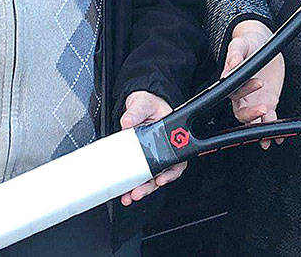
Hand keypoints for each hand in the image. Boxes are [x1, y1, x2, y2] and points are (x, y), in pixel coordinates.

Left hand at [119, 91, 185, 205]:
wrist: (138, 104)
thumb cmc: (148, 103)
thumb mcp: (143, 103)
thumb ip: (136, 111)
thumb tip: (128, 121)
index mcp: (170, 137)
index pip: (176, 160)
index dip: (170, 173)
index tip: (160, 179)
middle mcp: (162, 149)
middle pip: (162, 173)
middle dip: (150, 186)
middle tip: (138, 193)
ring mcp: (151, 155)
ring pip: (150, 178)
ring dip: (141, 189)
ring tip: (130, 196)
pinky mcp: (139, 158)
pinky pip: (138, 175)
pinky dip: (131, 184)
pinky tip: (124, 190)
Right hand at [224, 19, 284, 148]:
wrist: (262, 43)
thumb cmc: (248, 44)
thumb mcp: (241, 44)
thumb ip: (235, 54)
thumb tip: (231, 64)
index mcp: (231, 81)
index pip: (234, 91)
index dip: (244, 90)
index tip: (258, 82)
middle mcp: (241, 96)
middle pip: (241, 113)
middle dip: (251, 115)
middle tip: (263, 110)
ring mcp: (254, 101)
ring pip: (253, 120)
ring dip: (260, 128)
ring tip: (268, 137)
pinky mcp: (267, 102)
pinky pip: (269, 119)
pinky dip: (273, 128)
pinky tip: (278, 137)